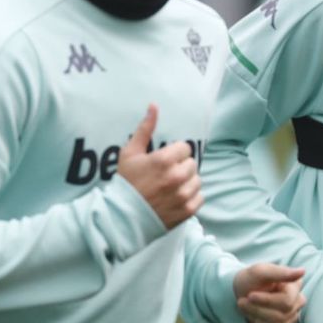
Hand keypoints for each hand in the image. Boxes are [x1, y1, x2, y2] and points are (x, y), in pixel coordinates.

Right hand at [115, 104, 200, 227]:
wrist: (123, 216)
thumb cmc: (126, 183)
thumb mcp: (129, 153)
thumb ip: (145, 129)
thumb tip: (154, 106)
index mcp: (164, 160)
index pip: (184, 148)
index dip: (173, 153)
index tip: (164, 161)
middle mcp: (176, 177)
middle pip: (191, 163)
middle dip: (180, 167)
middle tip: (166, 175)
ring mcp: (183, 195)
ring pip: (197, 180)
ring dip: (187, 182)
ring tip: (172, 187)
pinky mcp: (187, 210)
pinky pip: (199, 197)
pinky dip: (191, 197)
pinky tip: (176, 198)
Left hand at [234, 263, 305, 322]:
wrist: (238, 293)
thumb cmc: (250, 280)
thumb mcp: (258, 271)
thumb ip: (279, 272)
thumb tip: (302, 272)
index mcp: (295, 288)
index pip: (286, 303)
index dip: (265, 301)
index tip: (249, 295)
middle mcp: (297, 304)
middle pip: (280, 317)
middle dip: (255, 310)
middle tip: (242, 301)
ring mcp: (291, 320)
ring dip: (255, 319)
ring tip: (247, 309)